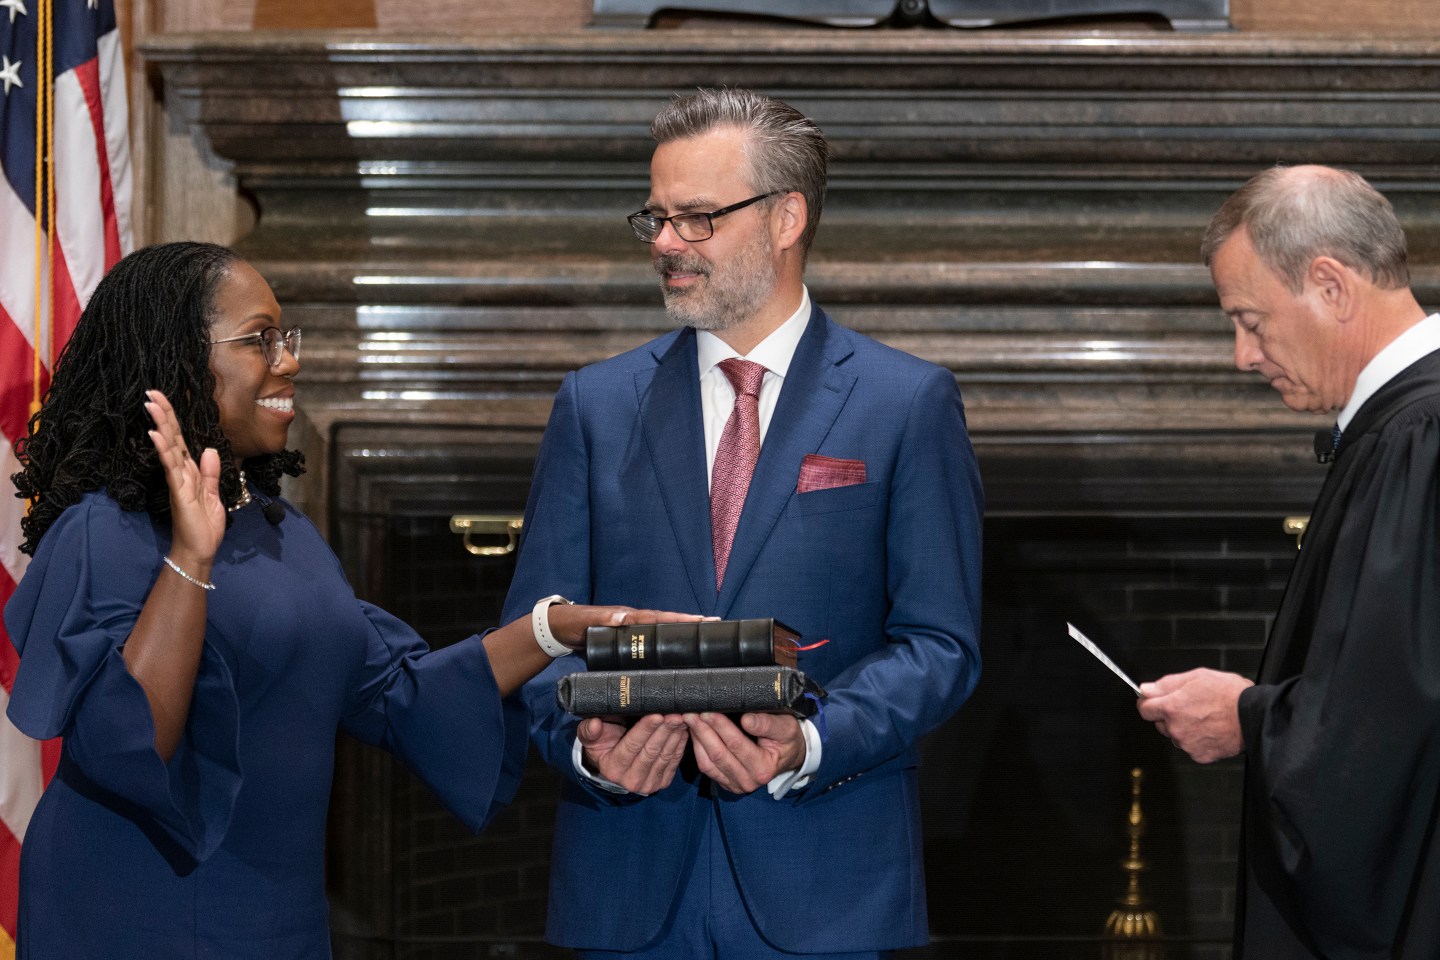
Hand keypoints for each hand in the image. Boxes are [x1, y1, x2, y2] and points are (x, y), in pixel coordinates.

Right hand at [144, 390, 223, 565]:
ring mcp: (178, 480)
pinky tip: (156, 434)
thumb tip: (208, 449)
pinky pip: (171, 467)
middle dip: (163, 414)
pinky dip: (164, 450)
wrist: (199, 550)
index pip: (181, 440)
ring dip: (161, 425)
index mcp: (191, 471)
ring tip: (151, 404)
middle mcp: (181, 472)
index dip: (173, 420)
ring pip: (169, 447)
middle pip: (172, 437)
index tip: (163, 399)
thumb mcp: (213, 495)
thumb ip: (210, 473)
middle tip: (151, 392)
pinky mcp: (178, 490)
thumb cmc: (204, 526)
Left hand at [546, 604, 704, 652]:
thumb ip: (603, 617)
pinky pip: (649, 641)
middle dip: (689, 623)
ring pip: (660, 631)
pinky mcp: (626, 641)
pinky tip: (675, 652)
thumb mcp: (587, 620)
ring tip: (702, 635)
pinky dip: (664, 643)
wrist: (560, 629)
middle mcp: (634, 621)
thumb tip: (624, 615)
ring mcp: (631, 631)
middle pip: (666, 622)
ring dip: (680, 632)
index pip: (658, 618)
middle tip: (714, 624)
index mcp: (629, 616)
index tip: (701, 619)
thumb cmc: (573, 623)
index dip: (679, 619)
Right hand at [578, 714, 688, 795]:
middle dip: (665, 731)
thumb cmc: (602, 744)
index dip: (645, 730)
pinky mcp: (662, 782)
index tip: (657, 715)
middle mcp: (631, 780)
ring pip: (665, 756)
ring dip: (675, 736)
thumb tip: (594, 724)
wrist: (612, 764)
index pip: (632, 746)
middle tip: (675, 714)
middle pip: (651, 751)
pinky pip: (674, 761)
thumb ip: (589, 730)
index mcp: (613, 768)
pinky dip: (680, 744)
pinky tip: (684, 729)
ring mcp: (649, 784)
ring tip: (682, 718)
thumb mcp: (590, 737)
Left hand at [685, 711, 805, 794]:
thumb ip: (767, 724)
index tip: (707, 710)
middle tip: (690, 712)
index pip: (736, 744)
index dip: (720, 726)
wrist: (788, 755)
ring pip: (708, 763)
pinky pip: (706, 767)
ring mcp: (735, 785)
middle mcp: (748, 781)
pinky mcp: (726, 783)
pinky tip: (694, 732)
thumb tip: (747, 719)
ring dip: (697, 739)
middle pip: (718, 754)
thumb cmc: (787, 738)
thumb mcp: (785, 727)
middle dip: (703, 731)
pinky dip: (697, 749)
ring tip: (689, 719)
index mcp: (763, 769)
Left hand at [1137, 668, 1253, 762]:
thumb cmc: (1230, 694)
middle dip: (1169, 715)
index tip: (1153, 701)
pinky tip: (1210, 730)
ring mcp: (1187, 744)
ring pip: (1175, 736)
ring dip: (1183, 729)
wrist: (1254, 716)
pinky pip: (1191, 748)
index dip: (1148, 703)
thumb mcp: (1196, 677)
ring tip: (1204, 718)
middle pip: (1160, 723)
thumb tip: (1145, 689)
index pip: (1144, 709)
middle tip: (1190, 706)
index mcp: (1171, 707)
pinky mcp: (1200, 756)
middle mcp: (1176, 728)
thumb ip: (1166, 684)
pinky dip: (1197, 741)